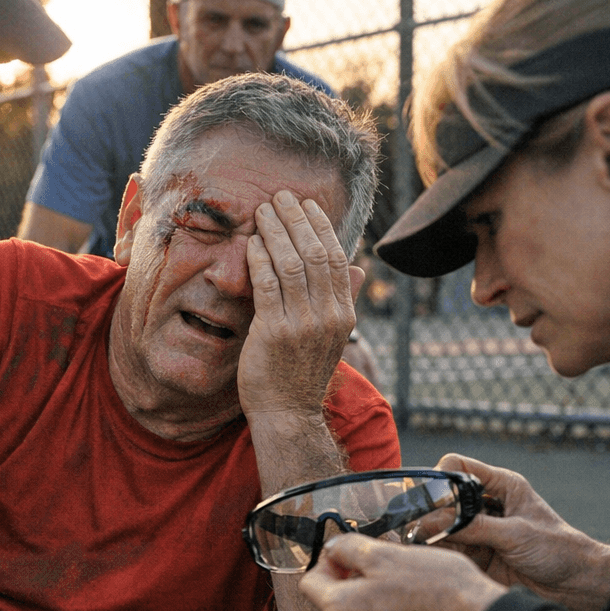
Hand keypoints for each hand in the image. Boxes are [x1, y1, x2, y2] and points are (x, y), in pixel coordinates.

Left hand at [237, 191, 364, 418]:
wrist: (288, 413)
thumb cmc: (302, 373)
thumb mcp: (330, 336)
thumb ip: (344, 300)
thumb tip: (358, 268)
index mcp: (343, 314)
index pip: (336, 257)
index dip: (320, 226)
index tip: (305, 205)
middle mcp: (328, 316)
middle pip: (315, 253)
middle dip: (296, 220)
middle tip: (279, 197)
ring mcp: (302, 325)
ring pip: (291, 264)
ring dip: (275, 231)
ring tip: (262, 211)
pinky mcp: (274, 333)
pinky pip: (267, 285)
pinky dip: (259, 259)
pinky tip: (251, 243)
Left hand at [299, 535, 505, 610]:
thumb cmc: (437, 591)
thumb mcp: (388, 554)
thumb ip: (350, 549)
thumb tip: (333, 549)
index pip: (308, 582)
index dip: (328, 563)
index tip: (351, 555)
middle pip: (334, 604)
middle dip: (352, 583)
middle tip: (385, 568)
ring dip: (372, 604)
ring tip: (406, 590)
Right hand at [433, 453, 609, 610]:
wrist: (577, 585)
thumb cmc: (559, 549)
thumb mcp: (516, 534)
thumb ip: (475, 527)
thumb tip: (434, 522)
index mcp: (501, 486)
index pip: (459, 467)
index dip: (440, 477)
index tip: (430, 497)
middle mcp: (486, 505)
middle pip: (444, 498)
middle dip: (429, 510)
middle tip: (418, 525)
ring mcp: (480, 531)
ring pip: (441, 526)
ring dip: (429, 534)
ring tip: (419, 543)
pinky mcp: (477, 555)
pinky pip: (449, 550)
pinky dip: (436, 553)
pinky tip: (428, 557)